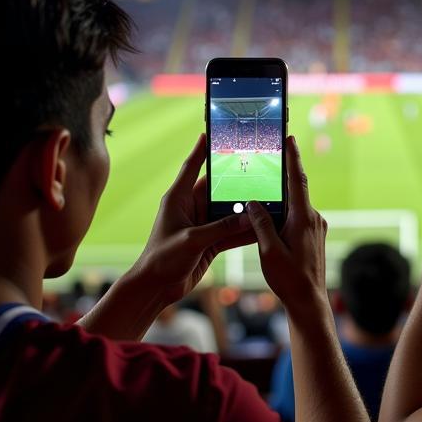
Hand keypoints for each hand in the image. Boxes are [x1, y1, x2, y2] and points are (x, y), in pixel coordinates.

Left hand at [127, 133, 255, 302]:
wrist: (156, 288)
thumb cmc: (162, 259)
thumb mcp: (192, 240)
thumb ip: (221, 228)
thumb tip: (248, 218)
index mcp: (178, 199)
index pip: (192, 167)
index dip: (201, 150)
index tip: (211, 133)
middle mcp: (190, 208)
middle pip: (217, 190)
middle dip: (236, 183)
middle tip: (258, 171)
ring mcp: (201, 225)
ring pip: (228, 212)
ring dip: (244, 211)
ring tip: (266, 202)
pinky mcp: (208, 241)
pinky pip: (230, 232)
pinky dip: (244, 231)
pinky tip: (261, 228)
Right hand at [247, 136, 328, 314]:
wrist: (309, 302)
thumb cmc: (289, 279)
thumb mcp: (268, 251)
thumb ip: (261, 224)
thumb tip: (253, 203)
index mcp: (303, 219)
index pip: (297, 181)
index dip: (293, 158)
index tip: (290, 138)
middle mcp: (313, 219)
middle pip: (295, 192)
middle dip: (281, 180)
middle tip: (268, 162)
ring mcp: (316, 228)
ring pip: (295, 208)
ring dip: (280, 204)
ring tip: (263, 200)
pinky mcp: (314, 237)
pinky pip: (298, 219)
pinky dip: (285, 216)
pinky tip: (271, 225)